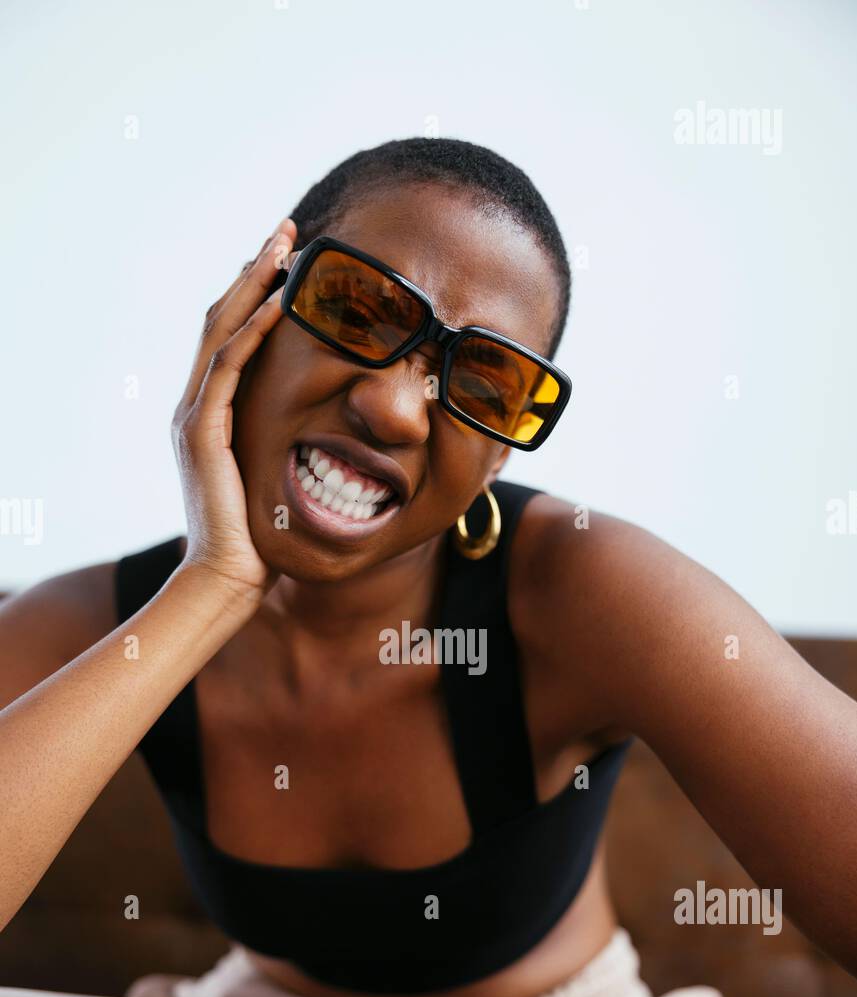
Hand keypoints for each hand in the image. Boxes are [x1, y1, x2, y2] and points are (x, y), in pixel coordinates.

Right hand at [171, 217, 297, 599]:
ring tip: (283, 245)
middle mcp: (197, 405)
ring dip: (255, 284)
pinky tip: (280, 300)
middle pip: (222, 318)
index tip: (292, 262)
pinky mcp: (200, 429)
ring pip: (222, 329)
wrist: (227, 580)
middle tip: (286, 231)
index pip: (234, 338)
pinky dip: (254, 329)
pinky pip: (229, 365)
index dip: (259, 295)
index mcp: (212, 414)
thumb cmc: (261, 542)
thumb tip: (336, 437)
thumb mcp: (280, 480)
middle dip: (256, 272)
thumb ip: (291, 449)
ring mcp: (194, 415)